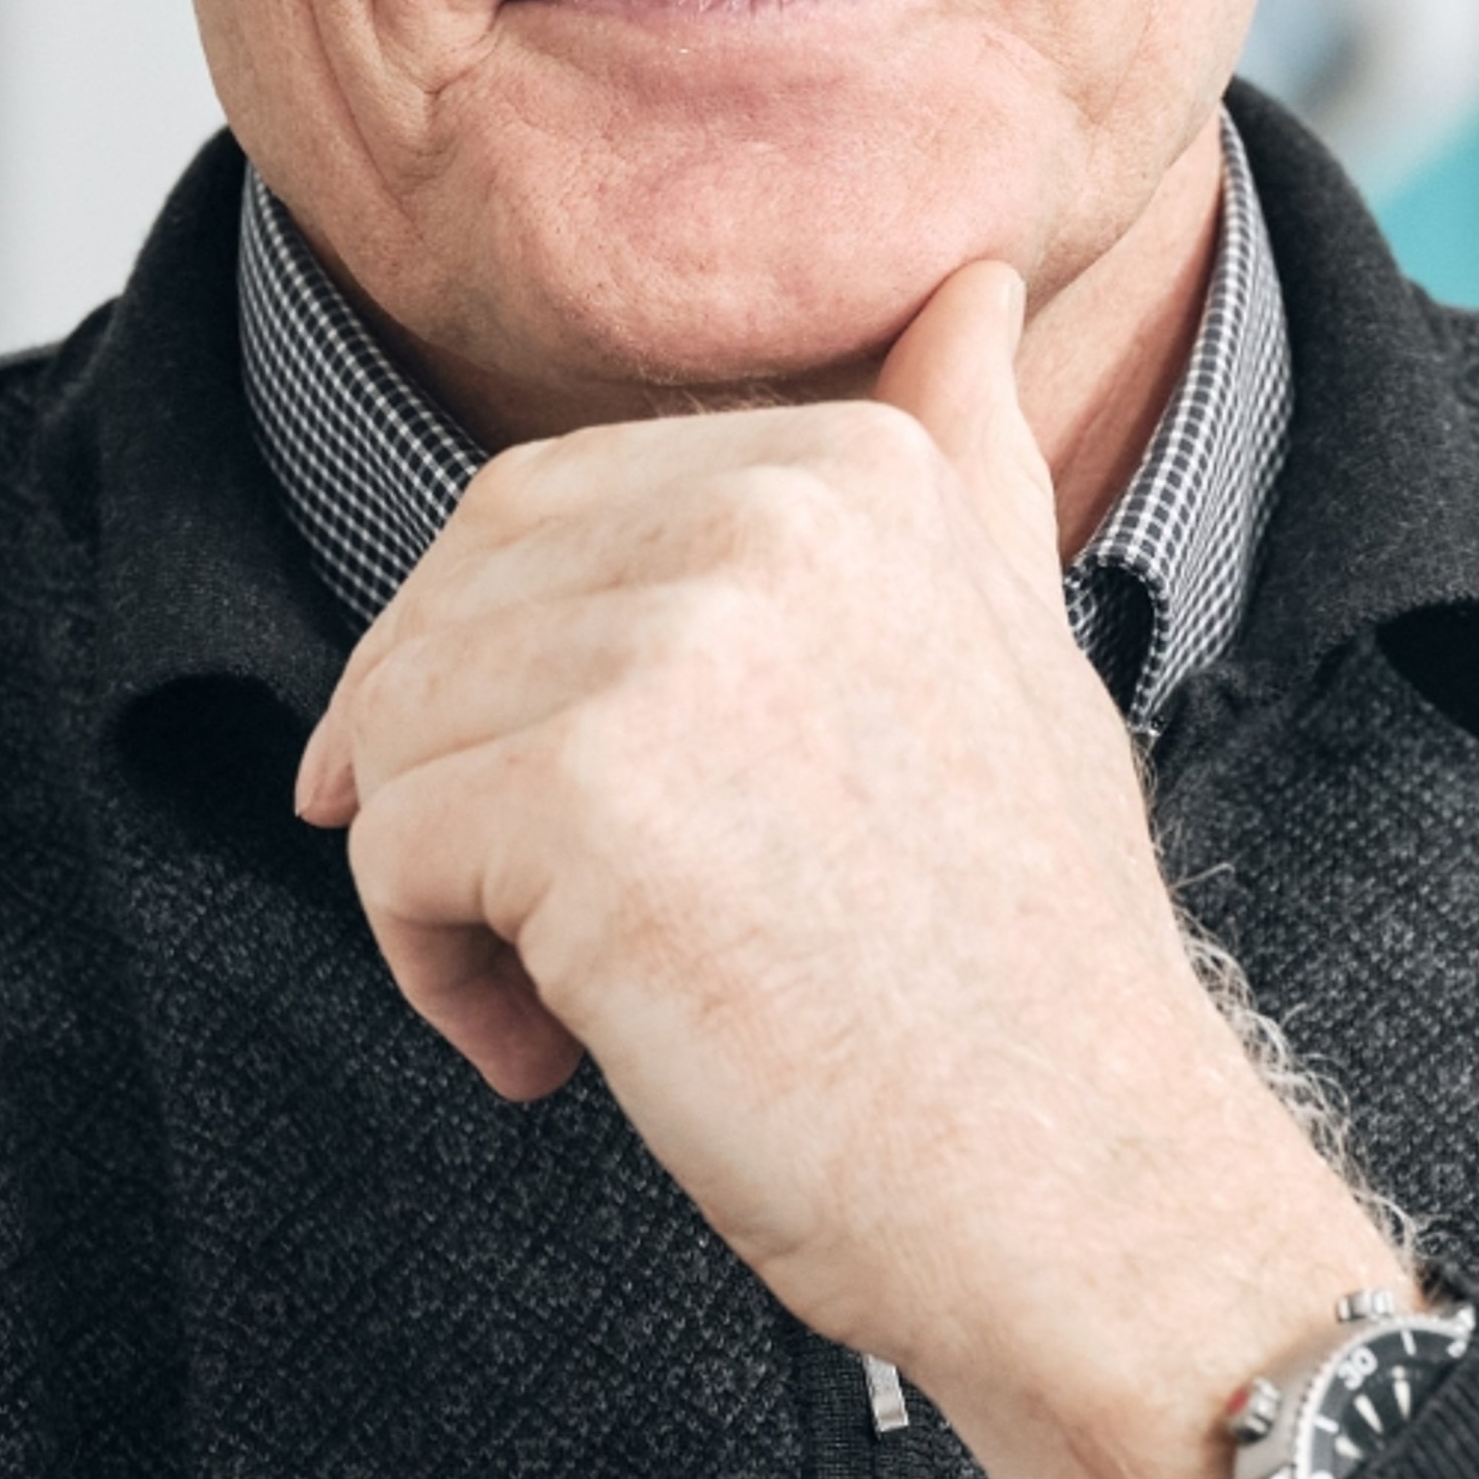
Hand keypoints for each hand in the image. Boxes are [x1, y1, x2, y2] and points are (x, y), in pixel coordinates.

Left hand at [293, 262, 1403, 1478]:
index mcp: (859, 466)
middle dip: (448, 761)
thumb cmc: (1034, 972)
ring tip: (580, 1002)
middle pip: (453, 602)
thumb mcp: (1019, 657)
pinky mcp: (580, 791)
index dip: (510, 668)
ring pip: (405, 731)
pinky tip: (561, 1052)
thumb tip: (963, 290)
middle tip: (538, 925)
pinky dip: (437, 974)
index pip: (546, 506)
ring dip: (450, 888)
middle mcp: (770, 516)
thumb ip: (959, 463)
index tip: (564, 814)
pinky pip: (391, 852)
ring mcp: (674, 644)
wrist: (1086, 1188)